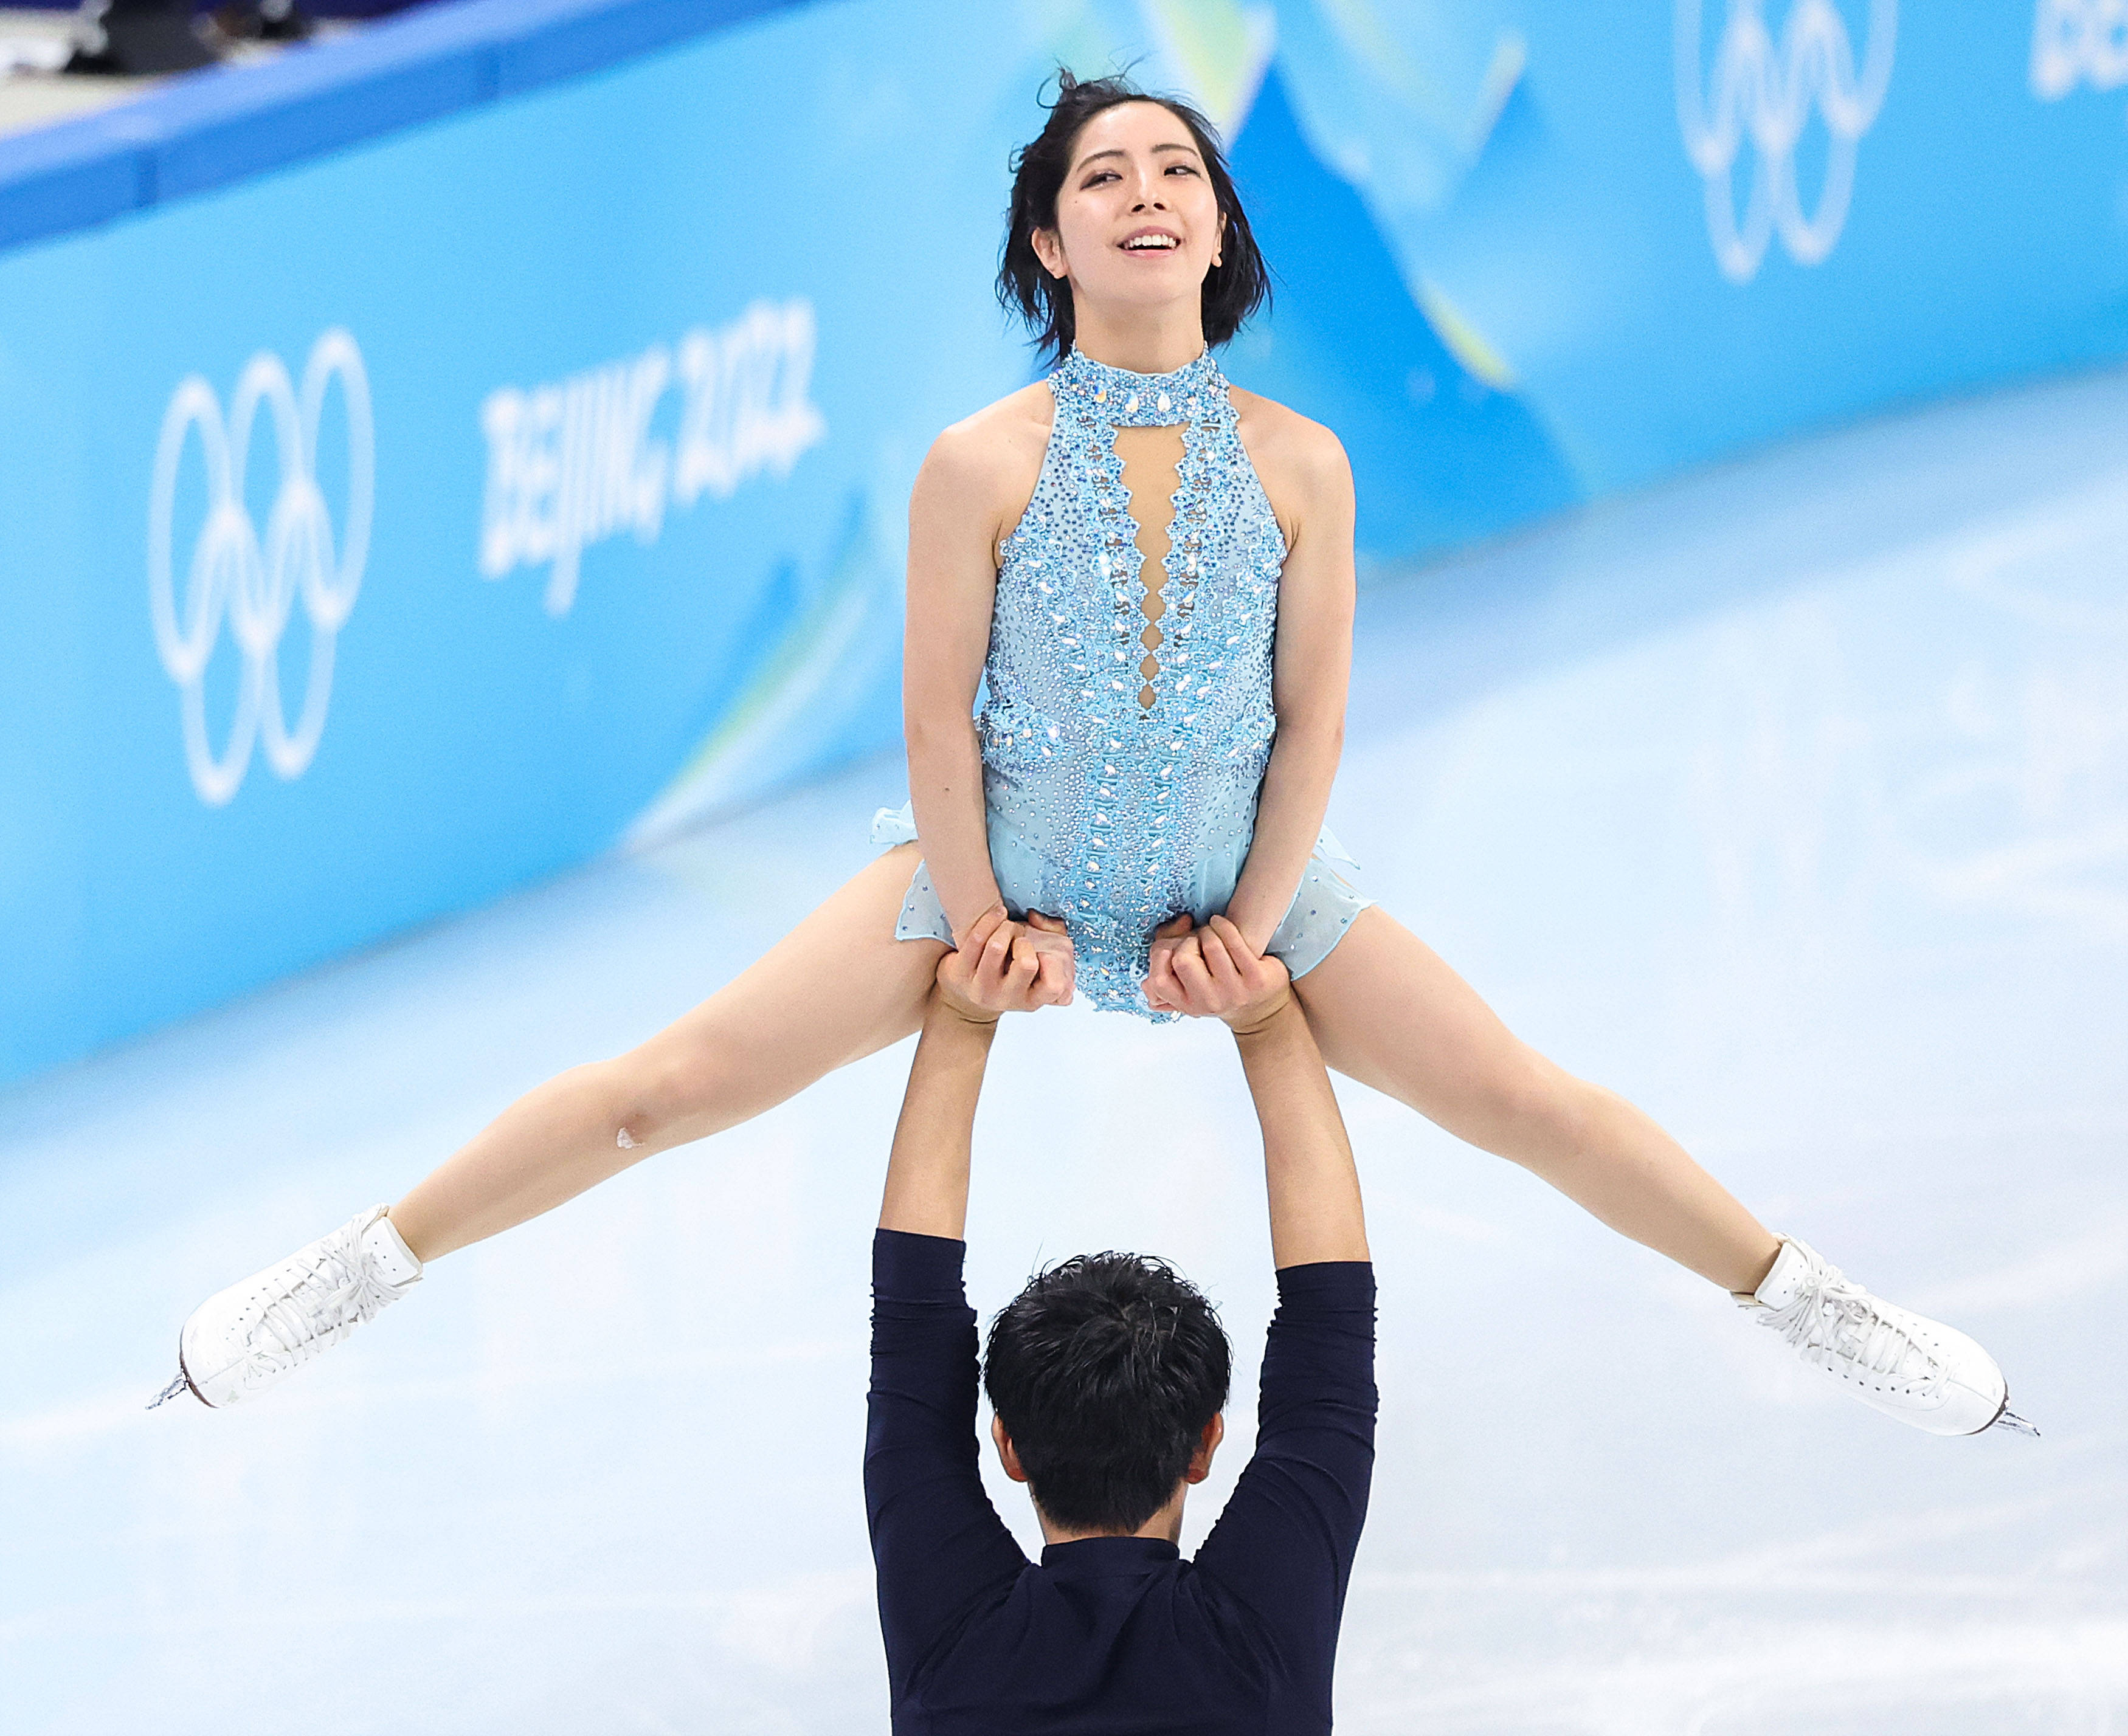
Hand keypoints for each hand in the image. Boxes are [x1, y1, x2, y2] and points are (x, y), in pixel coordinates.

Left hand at [939, 906, 1073, 1017]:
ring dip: (1005, 927)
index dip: (1053, 964)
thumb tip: (1035, 918)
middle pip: (1026, 963)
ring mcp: (982, 990)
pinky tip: (997, 916)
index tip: (1044, 952)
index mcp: (1032, 999)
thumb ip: (1054, 935)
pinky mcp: (960, 976)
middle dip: (1025, 939)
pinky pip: (976, 939)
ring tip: (1005, 927)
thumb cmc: (1011, 965)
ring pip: (996, 947)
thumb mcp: (1040, 959)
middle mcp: (1007, 999)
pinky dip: (990, 920)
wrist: (969, 985)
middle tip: (1019, 937)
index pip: (1053, 986)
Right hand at [1143, 915, 1289, 1023]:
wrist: (1260, 1007)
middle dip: (1187, 941)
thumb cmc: (1217, 985)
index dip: (1161, 957)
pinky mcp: (1256, 978)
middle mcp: (1209, 1002)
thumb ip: (1165, 965)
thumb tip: (1168, 945)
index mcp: (1188, 1004)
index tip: (1172, 947)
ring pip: (1211, 944)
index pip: (1160, 980)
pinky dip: (1223, 925)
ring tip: (1211, 934)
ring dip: (1208, 931)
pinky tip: (1220, 924)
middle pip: (1183, 959)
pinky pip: (1233, 940)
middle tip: (1196, 942)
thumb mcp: (1188, 983)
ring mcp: (1234, 991)